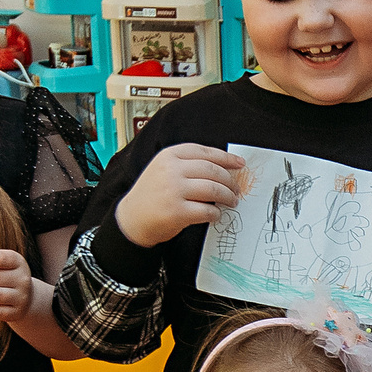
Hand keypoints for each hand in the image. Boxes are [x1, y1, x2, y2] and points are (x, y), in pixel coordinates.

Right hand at [114, 142, 242, 247]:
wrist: (131, 218)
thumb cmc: (152, 194)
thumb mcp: (163, 169)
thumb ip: (187, 165)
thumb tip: (223, 168)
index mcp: (169, 156)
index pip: (205, 152)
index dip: (226, 158)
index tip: (239, 164)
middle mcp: (171, 170)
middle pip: (213, 171)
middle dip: (230, 181)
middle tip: (236, 189)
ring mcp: (174, 190)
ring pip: (214, 190)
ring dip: (227, 197)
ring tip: (231, 201)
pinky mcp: (177, 212)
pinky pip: (207, 210)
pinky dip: (216, 213)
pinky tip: (215, 214)